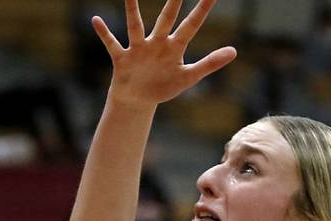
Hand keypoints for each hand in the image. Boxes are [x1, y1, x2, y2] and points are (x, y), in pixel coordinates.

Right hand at [94, 0, 235, 108]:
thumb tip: (234, 51)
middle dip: (173, 1)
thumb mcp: (188, 78)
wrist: (138, 101)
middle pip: (166, 18)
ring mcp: (139, 49)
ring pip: (136, 25)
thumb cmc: (163, 87)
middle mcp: (157, 43)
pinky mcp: (123, 59)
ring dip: (132, 9)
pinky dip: (104, 34)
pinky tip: (96, 20)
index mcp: (174, 47)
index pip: (191, 25)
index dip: (202, 10)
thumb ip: (209, 63)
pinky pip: (112, 44)